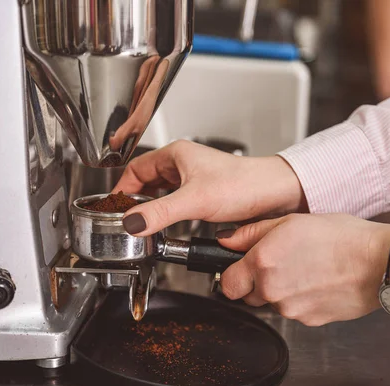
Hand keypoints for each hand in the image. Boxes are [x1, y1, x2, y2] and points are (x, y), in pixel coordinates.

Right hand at [113, 140, 307, 235]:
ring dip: (154, 207)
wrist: (274, 193)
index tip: (115, 209)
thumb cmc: (243, 184)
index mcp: (176, 155)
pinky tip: (170, 225)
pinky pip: (178, 202)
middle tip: (128, 220)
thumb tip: (131, 222)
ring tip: (146, 224)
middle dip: (136, 200)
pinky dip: (170, 213)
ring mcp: (195, 178)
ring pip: (163, 192)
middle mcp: (184, 164)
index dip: (122, 189)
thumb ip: (160, 213)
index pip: (136, 169)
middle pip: (147, 181)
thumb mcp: (194, 200)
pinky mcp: (206, 193)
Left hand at [218, 214, 389, 325]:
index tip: (242, 267)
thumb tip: (226, 241)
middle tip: (281, 261)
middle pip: (248, 295)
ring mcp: (291, 309)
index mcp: (263, 263)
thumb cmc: (341, 237)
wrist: (378, 262)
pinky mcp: (310, 321)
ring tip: (306, 267)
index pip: (228, 283)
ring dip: (281, 290)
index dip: (234, 274)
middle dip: (257, 282)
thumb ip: (251, 233)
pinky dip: (302, 299)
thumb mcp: (291, 221)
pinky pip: (295, 311)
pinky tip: (318, 281)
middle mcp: (273, 290)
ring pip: (273, 303)